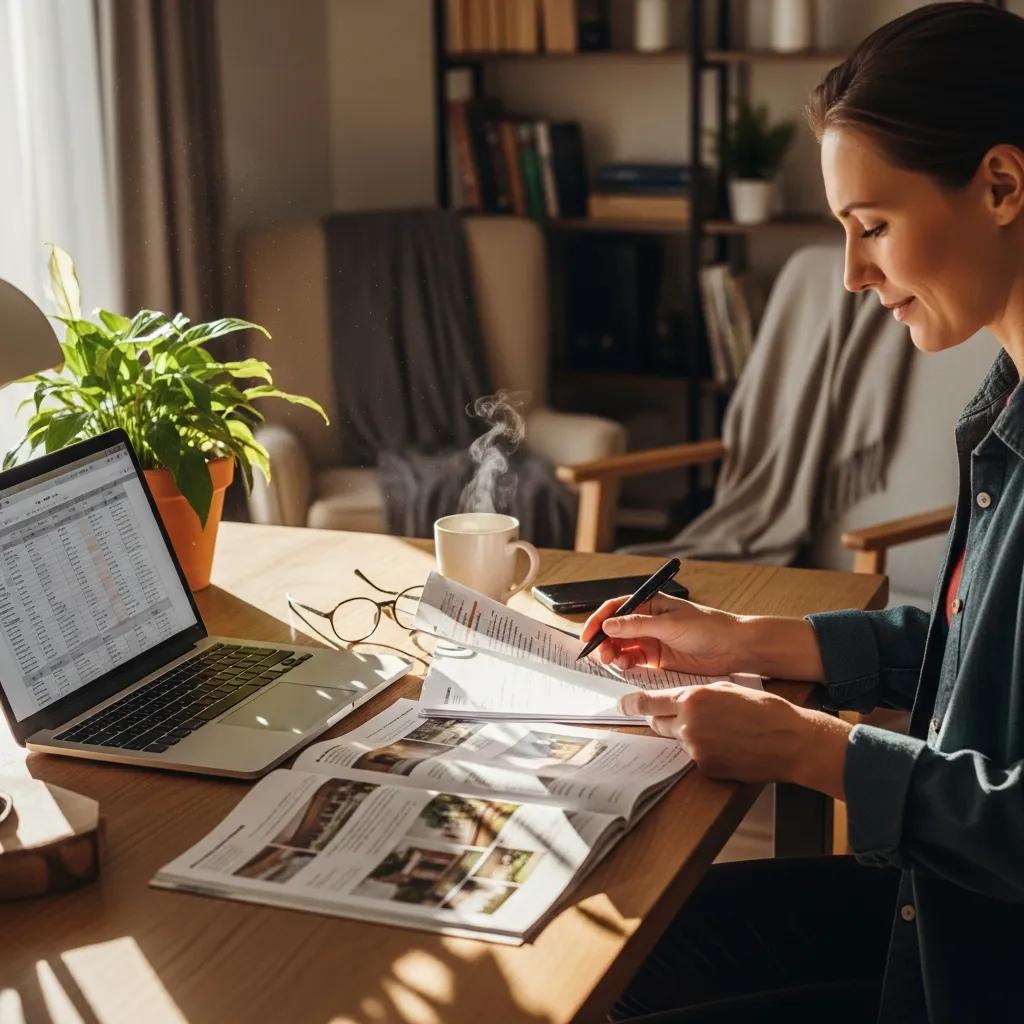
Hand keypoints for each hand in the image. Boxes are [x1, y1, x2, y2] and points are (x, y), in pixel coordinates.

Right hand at [581, 593, 744, 675]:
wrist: (732, 648)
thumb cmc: (706, 627)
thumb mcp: (668, 624)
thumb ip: (637, 625)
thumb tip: (608, 624)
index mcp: (650, 603)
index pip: (616, 608)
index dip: (598, 620)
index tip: (588, 634)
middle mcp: (648, 620)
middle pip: (616, 629)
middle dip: (605, 641)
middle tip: (600, 654)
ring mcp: (652, 640)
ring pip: (623, 646)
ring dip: (614, 653)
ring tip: (613, 662)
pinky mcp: (658, 658)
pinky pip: (635, 660)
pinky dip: (626, 664)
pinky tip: (626, 667)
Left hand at [619, 682, 850, 796]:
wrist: (791, 741)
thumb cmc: (764, 710)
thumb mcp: (726, 689)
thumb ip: (697, 694)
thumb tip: (679, 699)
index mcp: (692, 699)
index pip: (650, 702)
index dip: (632, 703)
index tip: (621, 704)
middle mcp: (688, 725)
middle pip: (658, 723)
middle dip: (661, 718)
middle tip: (674, 715)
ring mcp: (696, 750)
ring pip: (678, 740)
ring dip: (687, 734)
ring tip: (718, 730)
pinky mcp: (707, 768)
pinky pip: (695, 757)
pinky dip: (704, 751)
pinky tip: (726, 746)